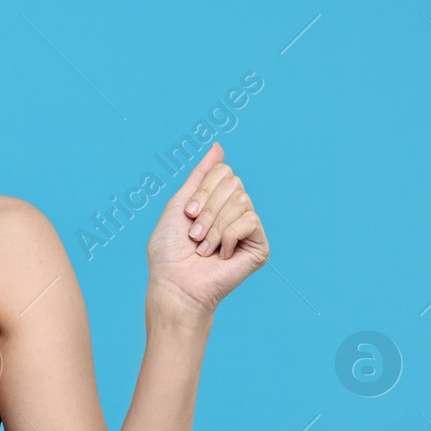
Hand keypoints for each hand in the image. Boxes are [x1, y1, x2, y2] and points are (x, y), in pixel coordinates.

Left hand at [144, 142, 268, 317]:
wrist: (176, 283)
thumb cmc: (170, 249)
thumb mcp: (179, 203)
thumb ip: (200, 175)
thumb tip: (219, 146)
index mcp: (217, 201)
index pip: (223, 172)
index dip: (203, 190)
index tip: (187, 214)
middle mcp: (235, 211)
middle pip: (233, 183)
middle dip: (207, 208)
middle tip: (194, 234)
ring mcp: (249, 228)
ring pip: (241, 200)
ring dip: (214, 225)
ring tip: (204, 247)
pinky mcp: (260, 245)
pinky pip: (250, 220)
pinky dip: (228, 236)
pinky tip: (221, 255)